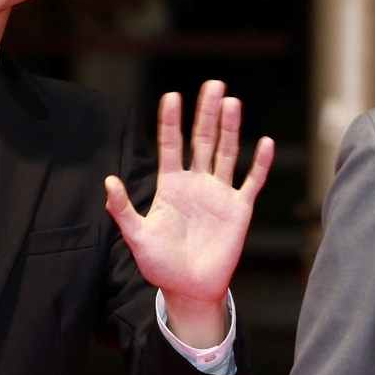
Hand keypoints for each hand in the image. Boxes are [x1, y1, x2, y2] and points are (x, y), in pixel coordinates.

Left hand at [105, 80, 273, 347]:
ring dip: (229, 128)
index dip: (171, 122)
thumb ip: (122, 210)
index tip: (172, 97)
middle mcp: (196, 184)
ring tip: (231, 101)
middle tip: (213, 84)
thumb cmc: (160, 266)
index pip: (171, 146)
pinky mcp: (239, 210)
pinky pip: (252, 181)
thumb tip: (109, 180)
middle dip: (206, 113)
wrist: (189, 290)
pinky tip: (264, 141)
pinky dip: (260, 163)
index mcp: (170, 187)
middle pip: (202, 140)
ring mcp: (219, 194)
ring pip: (226, 153)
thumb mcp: (136, 237)